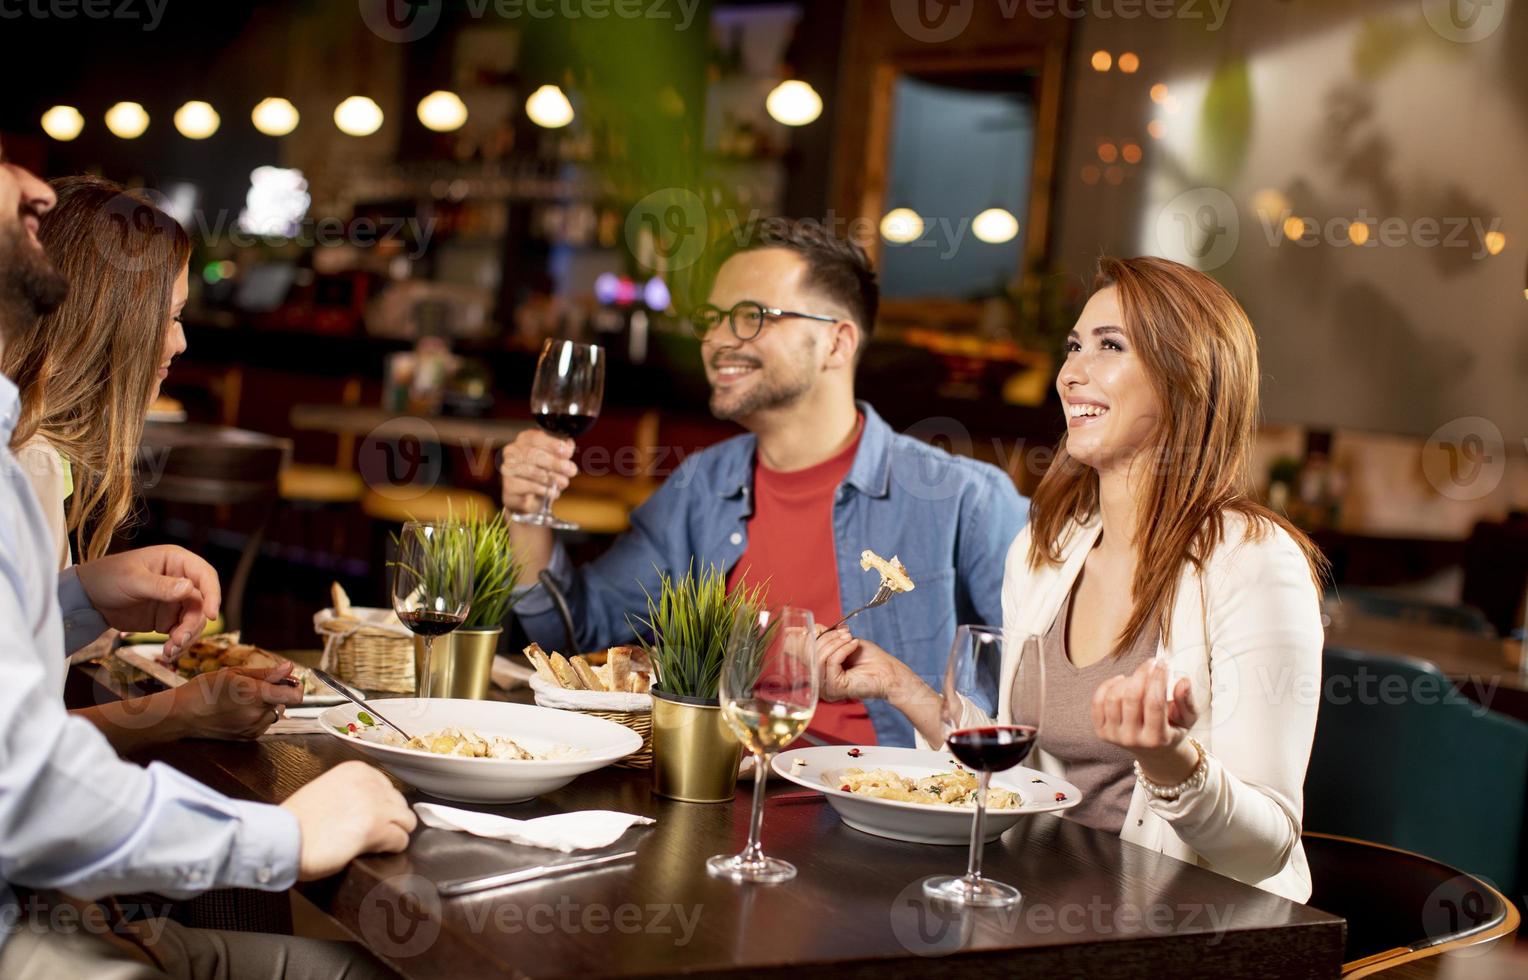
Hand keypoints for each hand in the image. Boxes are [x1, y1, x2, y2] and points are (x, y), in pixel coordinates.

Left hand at [74, 546, 220, 657]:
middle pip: (201, 604)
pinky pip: (182, 632)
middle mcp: (181, 580)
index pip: (205, 576)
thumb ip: (160, 586)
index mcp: (176, 561)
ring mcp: (175, 601)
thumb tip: (189, 588)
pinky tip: (168, 652)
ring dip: (186, 637)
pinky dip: (178, 644)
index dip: (212, 594)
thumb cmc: (107, 578)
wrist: (87, 599)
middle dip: (193, 625)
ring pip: (194, 621)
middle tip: (179, 640)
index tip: (211, 615)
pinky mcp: (167, 619)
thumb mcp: (132, 580)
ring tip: (170, 651)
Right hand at [172, 664, 305, 739]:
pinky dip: (258, 715)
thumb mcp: (235, 673)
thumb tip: (289, 668)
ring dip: (266, 705)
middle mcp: (257, 715)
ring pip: (274, 713)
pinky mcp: (248, 738)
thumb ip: (266, 673)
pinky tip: (239, 710)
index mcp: (256, 695)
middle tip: (253, 686)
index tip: (289, 681)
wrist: (182, 715)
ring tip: (242, 699)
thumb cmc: (204, 690)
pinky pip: (264, 723)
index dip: (295, 687)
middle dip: (275, 693)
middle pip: (284, 703)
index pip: (295, 696)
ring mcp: (253, 728)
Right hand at [281, 761, 416, 880]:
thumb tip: (372, 805)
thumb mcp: (328, 790)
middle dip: (389, 820)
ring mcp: (375, 804)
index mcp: (357, 769)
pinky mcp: (376, 829)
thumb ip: (353, 791)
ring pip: (407, 822)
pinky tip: (372, 851)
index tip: (369, 818)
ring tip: (372, 844)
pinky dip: (391, 849)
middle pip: (400, 804)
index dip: (381, 807)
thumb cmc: (297, 821)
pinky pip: (401, 841)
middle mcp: (370, 782)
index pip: (388, 787)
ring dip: (393, 834)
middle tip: (369, 834)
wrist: (281, 839)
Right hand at [499, 429, 578, 515]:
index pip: (535, 437)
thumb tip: (569, 444)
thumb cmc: (541, 473)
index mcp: (524, 440)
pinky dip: (545, 490)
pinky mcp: (509, 486)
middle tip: (570, 470)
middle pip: (533, 454)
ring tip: (563, 483)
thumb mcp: (555, 459)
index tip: (567, 452)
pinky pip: (529, 486)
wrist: (527, 497)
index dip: (552, 444)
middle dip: (555, 463)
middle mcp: (513, 452)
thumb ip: (562, 451)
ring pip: (531, 471)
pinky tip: (552, 492)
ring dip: (552, 478)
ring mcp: (508, 468)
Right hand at [815, 627, 910, 703]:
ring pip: (819, 659)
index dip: (807, 639)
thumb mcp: (845, 643)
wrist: (890, 673)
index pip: (805, 655)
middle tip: (845, 632)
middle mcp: (820, 684)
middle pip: (810, 656)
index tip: (816, 627)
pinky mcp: (835, 688)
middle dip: (827, 639)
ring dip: (835, 643)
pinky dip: (842, 650)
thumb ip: (828, 638)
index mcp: (820, 674)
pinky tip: (854, 645)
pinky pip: (831, 662)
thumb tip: (814, 628)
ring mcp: (826, 688)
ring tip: (849, 638)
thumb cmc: (870, 659)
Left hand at [1092, 659, 1199, 783]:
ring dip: (1128, 680)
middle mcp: (1132, 739)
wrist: (1154, 751)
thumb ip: (1187, 700)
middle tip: (1151, 662)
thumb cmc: (1173, 729)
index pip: (1154, 703)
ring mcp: (1114, 736)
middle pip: (1131, 697)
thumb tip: (1184, 681)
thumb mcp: (1188, 718)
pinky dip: (1108, 685)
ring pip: (1114, 697)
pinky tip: (1122, 679)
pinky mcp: (1101, 732)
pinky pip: (1098, 702)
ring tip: (1140, 676)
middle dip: (1142, 673)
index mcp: (1157, 739)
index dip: (1158, 679)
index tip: (1163, 663)